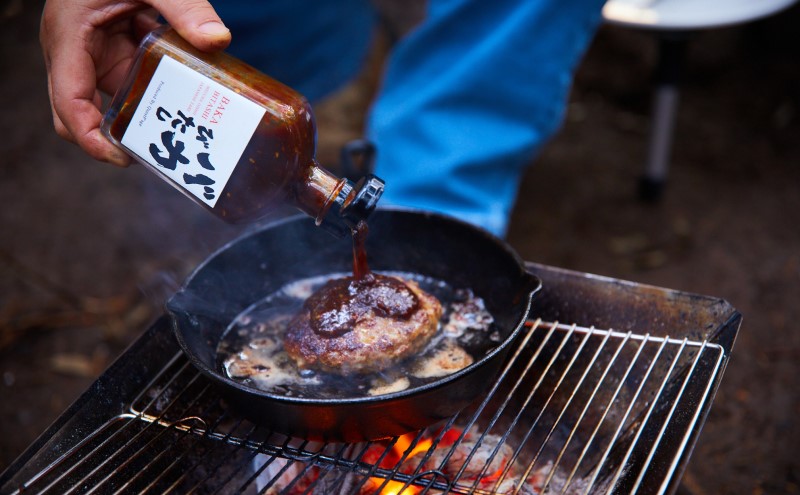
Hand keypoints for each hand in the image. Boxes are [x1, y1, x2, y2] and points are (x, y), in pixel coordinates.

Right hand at [40, 0, 230, 165]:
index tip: (124, 158)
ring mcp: (94, 52)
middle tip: (160, 151)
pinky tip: (188, 96)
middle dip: (115, 137)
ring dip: (143, 114)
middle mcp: (75, 52)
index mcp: (68, 39)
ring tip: (182, 131)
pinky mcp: (114, 47)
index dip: (91, 139)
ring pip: (112, 100)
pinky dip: (156, 89)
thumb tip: (218, 39)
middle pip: (81, 114)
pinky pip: (131, 80)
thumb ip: (184, 7)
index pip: (68, 104)